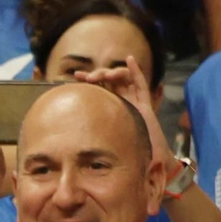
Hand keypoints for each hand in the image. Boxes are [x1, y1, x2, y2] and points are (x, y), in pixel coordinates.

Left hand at [76, 56, 175, 174]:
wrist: (149, 162)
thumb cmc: (127, 155)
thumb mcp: (104, 141)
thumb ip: (93, 136)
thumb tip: (71, 140)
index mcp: (111, 110)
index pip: (98, 89)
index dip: (88, 81)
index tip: (76, 78)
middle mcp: (122, 104)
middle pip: (109, 81)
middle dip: (98, 74)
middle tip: (89, 78)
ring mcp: (134, 103)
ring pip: (123, 79)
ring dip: (113, 72)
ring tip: (106, 76)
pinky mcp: (146, 105)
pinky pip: (141, 85)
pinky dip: (135, 71)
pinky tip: (129, 59)